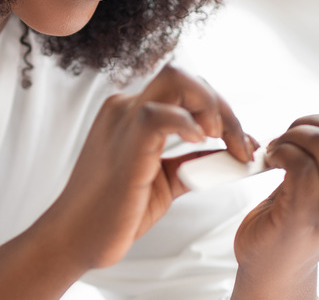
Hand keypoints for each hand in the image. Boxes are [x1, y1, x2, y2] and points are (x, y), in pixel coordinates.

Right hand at [44, 64, 255, 268]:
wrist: (75, 240)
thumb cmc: (114, 214)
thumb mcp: (164, 182)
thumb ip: (192, 163)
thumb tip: (228, 154)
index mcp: (134, 115)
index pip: (186, 91)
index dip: (222, 112)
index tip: (243, 145)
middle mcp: (127, 109)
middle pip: (186, 77)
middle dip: (223, 106)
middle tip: (239, 145)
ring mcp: (124, 121)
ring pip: (177, 79)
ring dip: (213, 107)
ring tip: (221, 142)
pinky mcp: (125, 143)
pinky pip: (159, 115)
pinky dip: (188, 123)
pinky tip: (202, 143)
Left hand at [232, 100, 318, 298]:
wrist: (277, 264)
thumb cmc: (303, 214)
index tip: (302, 134)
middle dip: (306, 124)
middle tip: (285, 139)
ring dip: (290, 137)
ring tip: (276, 149)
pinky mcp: (307, 214)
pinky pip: (299, 162)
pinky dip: (280, 151)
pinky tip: (271, 160)